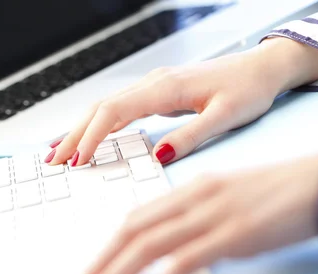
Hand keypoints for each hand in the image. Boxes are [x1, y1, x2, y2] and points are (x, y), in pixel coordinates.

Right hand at [45, 37, 317, 166]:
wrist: (264, 68)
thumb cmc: (249, 89)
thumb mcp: (226, 116)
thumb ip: (191, 135)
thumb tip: (159, 156)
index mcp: (166, 88)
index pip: (115, 111)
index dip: (91, 136)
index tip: (77, 161)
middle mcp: (155, 83)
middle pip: (101, 107)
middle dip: (74, 134)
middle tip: (52, 162)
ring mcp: (155, 86)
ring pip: (107, 106)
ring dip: (82, 129)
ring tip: (62, 153)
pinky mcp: (160, 92)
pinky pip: (121, 108)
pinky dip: (101, 124)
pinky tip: (92, 137)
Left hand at [66, 153, 317, 273]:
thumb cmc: (281, 193)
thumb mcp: (230, 200)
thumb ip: (200, 218)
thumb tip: (177, 247)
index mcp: (192, 189)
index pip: (137, 217)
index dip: (108, 245)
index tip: (91, 269)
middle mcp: (195, 198)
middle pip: (132, 231)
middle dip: (99, 264)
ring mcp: (212, 215)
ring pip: (148, 246)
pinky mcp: (233, 235)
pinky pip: (183, 263)